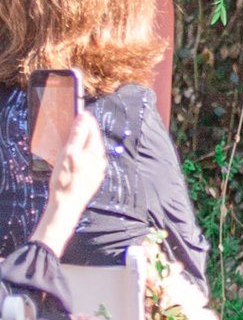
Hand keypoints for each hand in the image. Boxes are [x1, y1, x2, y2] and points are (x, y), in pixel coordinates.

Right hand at [34, 108, 106, 250]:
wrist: (66, 208)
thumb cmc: (65, 180)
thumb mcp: (68, 154)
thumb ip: (77, 135)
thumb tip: (84, 116)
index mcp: (96, 152)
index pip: (92, 129)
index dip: (85, 119)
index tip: (78, 111)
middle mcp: (100, 161)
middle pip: (92, 140)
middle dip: (83, 132)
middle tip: (72, 124)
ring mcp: (97, 171)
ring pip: (90, 151)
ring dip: (82, 144)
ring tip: (70, 141)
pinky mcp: (92, 180)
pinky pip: (88, 162)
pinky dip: (81, 156)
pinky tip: (72, 159)